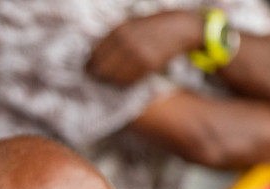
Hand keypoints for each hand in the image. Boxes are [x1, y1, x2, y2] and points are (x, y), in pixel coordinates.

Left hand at [86, 10, 204, 85]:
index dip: (90, 65)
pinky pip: (129, 79)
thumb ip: (114, 38)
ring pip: (114, 76)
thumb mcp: (131, 25)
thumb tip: (94, 55)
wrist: (180, 27)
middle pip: (102, 68)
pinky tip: (125, 79)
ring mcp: (138, 54)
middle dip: (98, 75)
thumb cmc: (153, 26)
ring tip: (111, 80)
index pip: (95, 54)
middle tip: (98, 79)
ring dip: (111, 80)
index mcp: (120, 30)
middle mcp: (127, 42)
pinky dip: (125, 82)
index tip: (89, 70)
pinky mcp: (149, 64)